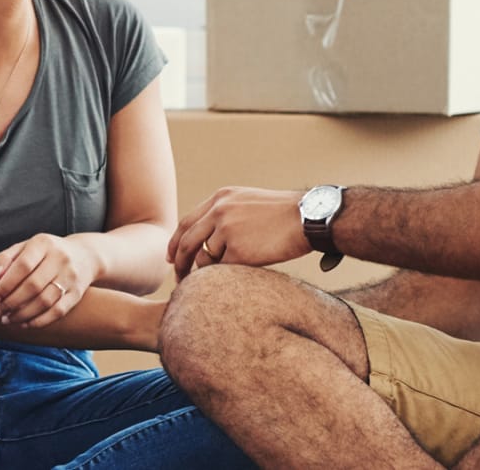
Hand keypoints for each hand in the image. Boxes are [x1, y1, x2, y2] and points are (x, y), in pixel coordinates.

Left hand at [0, 234, 100, 327]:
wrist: (84, 256)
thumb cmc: (44, 253)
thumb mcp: (25, 247)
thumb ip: (6, 258)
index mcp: (43, 243)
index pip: (22, 266)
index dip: (6, 284)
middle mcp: (60, 258)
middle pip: (33, 286)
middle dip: (12, 302)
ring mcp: (70, 276)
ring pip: (45, 301)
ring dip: (23, 314)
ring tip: (7, 319)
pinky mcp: (77, 293)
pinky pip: (58, 311)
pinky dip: (39, 321)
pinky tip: (25, 324)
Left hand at [169, 187, 310, 279]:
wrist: (309, 217)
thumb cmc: (285, 213)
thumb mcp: (248, 202)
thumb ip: (225, 214)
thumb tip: (207, 238)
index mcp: (220, 199)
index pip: (187, 222)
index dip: (175, 242)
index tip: (171, 257)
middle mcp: (219, 212)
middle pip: (186, 242)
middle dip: (179, 262)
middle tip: (177, 278)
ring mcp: (226, 231)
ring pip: (205, 259)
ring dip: (206, 272)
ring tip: (215, 281)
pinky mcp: (238, 251)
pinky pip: (222, 270)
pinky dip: (226, 276)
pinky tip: (235, 278)